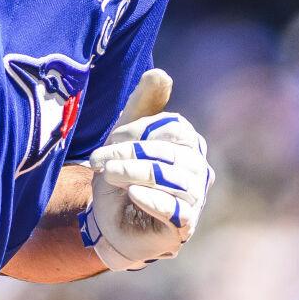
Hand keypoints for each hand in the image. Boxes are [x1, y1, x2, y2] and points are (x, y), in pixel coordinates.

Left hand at [77, 69, 214, 270]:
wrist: (109, 222)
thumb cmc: (122, 176)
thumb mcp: (125, 136)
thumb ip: (142, 105)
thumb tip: (160, 74)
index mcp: (188, 145)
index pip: (175, 129)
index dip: (141, 130)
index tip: (112, 138)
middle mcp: (199, 170)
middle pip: (172, 154)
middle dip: (132, 154)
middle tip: (99, 161)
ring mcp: (194, 199)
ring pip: (174, 180)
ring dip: (136, 174)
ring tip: (109, 175)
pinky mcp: (184, 226)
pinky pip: (177, 210)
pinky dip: (154, 200)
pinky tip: (133, 194)